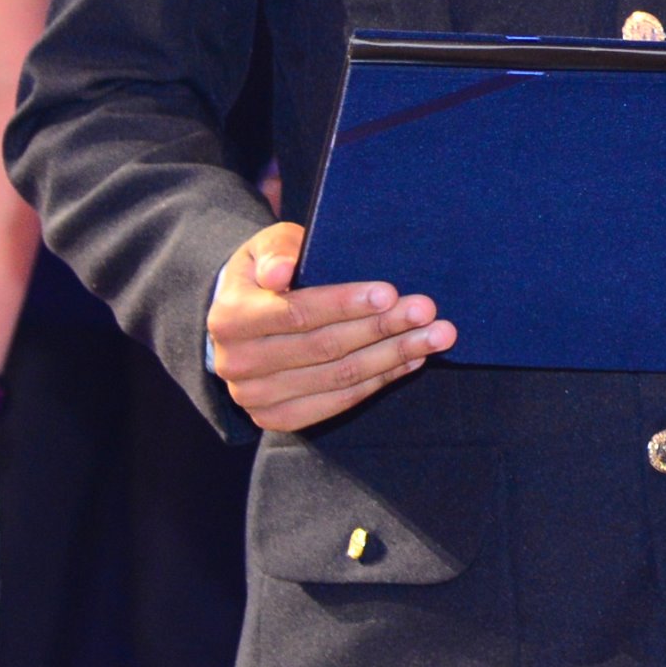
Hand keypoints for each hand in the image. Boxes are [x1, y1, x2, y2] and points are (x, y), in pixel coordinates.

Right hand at [207, 221, 453, 431]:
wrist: (244, 320)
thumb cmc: (266, 275)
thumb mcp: (265, 248)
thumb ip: (277, 252)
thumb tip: (283, 270)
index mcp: (229, 318)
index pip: (296, 313)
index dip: (345, 304)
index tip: (390, 292)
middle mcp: (237, 363)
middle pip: (324, 348)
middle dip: (383, 327)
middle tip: (427, 312)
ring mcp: (255, 397)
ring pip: (339, 377)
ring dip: (394, 356)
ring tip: (436, 336)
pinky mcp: (277, 418)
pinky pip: (339, 401)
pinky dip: (381, 379)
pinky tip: (412, 359)